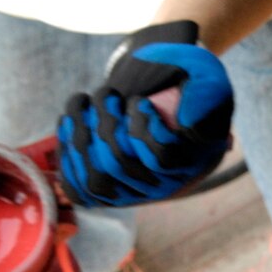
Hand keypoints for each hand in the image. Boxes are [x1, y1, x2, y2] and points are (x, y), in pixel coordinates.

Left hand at [56, 21, 233, 206]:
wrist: (157, 99)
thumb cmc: (181, 85)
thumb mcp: (204, 77)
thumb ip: (202, 93)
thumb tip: (183, 122)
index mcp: (193, 162)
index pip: (161, 158)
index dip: (142, 127)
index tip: (140, 101)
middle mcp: (165, 187)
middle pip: (120, 166)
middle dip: (106, 123)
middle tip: (109, 94)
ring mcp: (134, 194)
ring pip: (97, 179)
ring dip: (81, 134)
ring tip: (86, 102)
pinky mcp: (106, 194)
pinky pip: (78, 189)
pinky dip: (67, 153)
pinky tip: (71, 120)